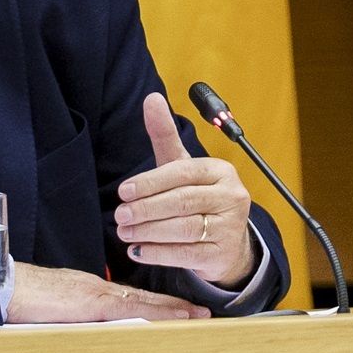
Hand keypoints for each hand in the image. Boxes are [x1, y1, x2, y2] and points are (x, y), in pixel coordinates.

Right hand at [4, 262, 207, 322]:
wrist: (4, 287)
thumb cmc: (20, 301)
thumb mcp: (51, 312)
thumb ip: (70, 320)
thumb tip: (83, 335)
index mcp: (89, 292)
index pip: (129, 298)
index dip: (155, 305)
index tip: (177, 310)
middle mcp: (98, 289)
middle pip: (144, 298)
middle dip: (173, 306)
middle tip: (201, 313)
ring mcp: (97, 294)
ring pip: (143, 302)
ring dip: (172, 310)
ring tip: (197, 316)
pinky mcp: (92, 302)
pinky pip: (132, 309)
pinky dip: (156, 313)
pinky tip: (175, 318)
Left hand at [115, 92, 255, 287]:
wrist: (228, 244)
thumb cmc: (199, 200)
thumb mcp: (182, 168)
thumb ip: (165, 135)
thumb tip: (151, 98)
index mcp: (221, 171)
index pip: (183, 172)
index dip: (151, 182)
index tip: (123, 191)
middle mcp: (232, 196)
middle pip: (183, 201)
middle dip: (146, 208)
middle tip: (120, 215)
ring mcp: (231, 226)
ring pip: (184, 228)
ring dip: (149, 232)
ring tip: (124, 233)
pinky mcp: (223, 253)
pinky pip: (186, 254)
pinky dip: (159, 253)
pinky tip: (138, 250)